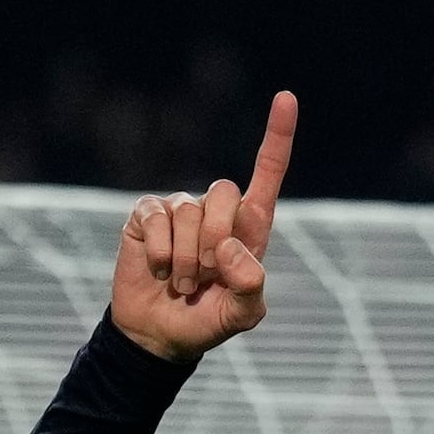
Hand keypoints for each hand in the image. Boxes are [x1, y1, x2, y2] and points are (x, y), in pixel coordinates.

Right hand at [108, 90, 296, 362]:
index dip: (277, 136)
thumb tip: (229, 247)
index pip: (267, 174)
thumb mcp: (242, 316)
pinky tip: (159, 271)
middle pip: (224, 192)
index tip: (286, 97)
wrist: (159, 336)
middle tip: (207, 278)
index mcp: (249, 226)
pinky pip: (156, 220)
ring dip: (185, 260)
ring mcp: (179, 210)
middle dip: (216, 240)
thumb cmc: (207, 321)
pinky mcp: (146, 217)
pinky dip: (161, 254)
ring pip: (188, 213)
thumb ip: (250, 287)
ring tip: (182, 284)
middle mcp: (215, 210)